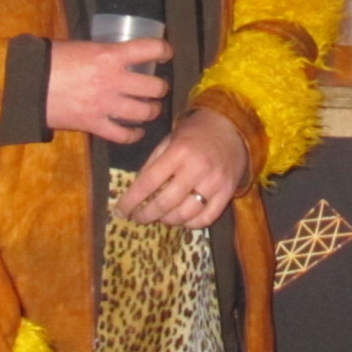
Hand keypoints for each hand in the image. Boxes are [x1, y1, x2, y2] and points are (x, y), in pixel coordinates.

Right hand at [45, 38, 171, 143]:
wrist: (27, 84)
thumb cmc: (52, 59)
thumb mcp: (82, 46)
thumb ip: (104, 52)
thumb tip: (118, 55)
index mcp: (110, 55)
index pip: (150, 49)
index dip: (164, 50)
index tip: (166, 54)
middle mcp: (114, 81)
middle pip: (154, 88)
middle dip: (160, 89)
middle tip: (157, 88)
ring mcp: (105, 105)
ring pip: (144, 113)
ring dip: (152, 111)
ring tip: (150, 110)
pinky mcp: (95, 125)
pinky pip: (123, 135)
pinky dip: (134, 135)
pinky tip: (136, 132)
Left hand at [116, 107, 248, 228]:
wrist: (232, 128)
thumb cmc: (195, 134)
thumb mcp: (169, 140)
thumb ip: (153, 164)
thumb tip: (135, 191)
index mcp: (178, 152)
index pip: (148, 181)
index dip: (131, 200)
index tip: (120, 211)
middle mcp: (197, 168)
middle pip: (165, 202)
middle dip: (146, 215)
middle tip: (137, 217)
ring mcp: (214, 182)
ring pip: (185, 214)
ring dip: (167, 220)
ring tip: (160, 217)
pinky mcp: (228, 192)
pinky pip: (206, 218)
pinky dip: (190, 224)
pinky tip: (182, 219)